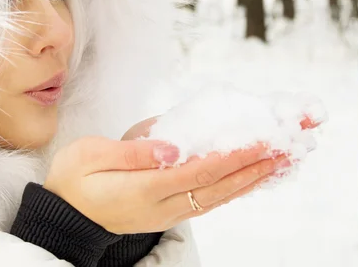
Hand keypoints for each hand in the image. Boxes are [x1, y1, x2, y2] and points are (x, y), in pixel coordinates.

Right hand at [44, 119, 290, 234]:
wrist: (67, 217)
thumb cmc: (74, 180)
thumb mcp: (89, 157)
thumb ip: (133, 153)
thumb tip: (173, 146)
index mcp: (143, 188)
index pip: (199, 171)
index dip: (233, 156)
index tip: (263, 140)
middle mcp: (163, 205)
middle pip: (219, 185)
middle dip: (257, 164)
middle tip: (290, 145)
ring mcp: (169, 213)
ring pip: (220, 196)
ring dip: (254, 178)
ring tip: (284, 160)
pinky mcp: (171, 212)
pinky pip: (211, 200)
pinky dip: (237, 189)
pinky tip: (255, 177)